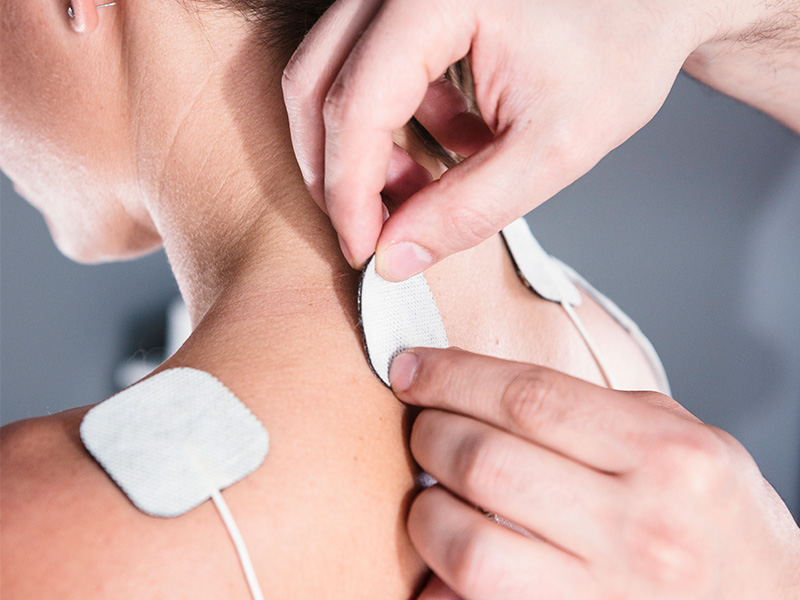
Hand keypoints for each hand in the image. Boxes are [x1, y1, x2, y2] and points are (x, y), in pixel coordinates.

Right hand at [282, 0, 774, 280]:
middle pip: (316, 81)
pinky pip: (364, 67)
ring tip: (425, 189)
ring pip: (329, 74)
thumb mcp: (553, 149)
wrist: (650, 2)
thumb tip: (393, 256)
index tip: (364, 252)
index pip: (357, 105)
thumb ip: (467, 210)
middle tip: (369, 231)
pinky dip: (392, 122)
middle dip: (336, 171)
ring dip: (361, 150)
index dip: (350, 192)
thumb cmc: (620, 53)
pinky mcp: (405, 3)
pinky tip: (454, 143)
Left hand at [388, 348, 799, 598]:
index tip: (412, 368)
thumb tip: (484, 388)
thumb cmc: (722, 521)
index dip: (452, 375)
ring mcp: (608, 593)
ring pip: (468, 544)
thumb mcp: (684, 442)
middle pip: (485, 461)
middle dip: (430, 434)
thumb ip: (594, 410)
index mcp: (667, 456)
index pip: (527, 397)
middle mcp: (641, 526)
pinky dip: (441, 579)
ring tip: (432, 494)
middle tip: (421, 425)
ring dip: (425, 511)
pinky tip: (442, 555)